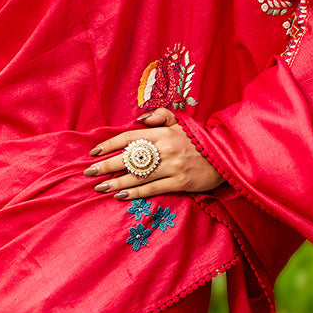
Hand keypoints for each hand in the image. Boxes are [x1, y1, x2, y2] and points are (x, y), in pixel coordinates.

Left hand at [83, 107, 224, 198]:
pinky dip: (135, 193)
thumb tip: (140, 118)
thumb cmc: (198, 141)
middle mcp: (166, 148)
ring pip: (138, 175)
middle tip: (89, 172)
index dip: (110, 144)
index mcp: (164, 132)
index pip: (130, 137)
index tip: (94, 151)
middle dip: (106, 165)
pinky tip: (120, 196)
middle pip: (130, 157)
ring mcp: (173, 166)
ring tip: (100, 187)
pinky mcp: (180, 182)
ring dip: (116, 182)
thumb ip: (160, 116)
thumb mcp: (181, 122)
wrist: (224, 157)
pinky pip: (152, 188)